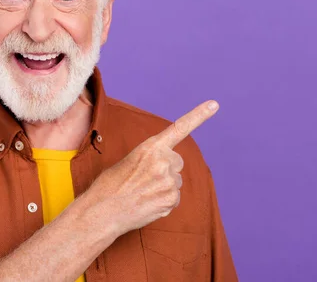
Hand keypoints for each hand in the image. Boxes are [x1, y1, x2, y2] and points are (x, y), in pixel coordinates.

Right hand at [88, 100, 219, 235]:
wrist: (102, 211)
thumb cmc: (110, 185)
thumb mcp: (128, 161)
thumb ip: (151, 159)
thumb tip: (165, 169)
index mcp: (150, 146)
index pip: (179, 128)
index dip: (199, 116)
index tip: (214, 105)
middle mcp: (163, 161)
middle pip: (177, 162)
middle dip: (166, 169)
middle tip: (145, 179)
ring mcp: (169, 180)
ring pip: (175, 182)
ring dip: (163, 187)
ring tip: (142, 193)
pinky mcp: (171, 199)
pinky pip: (174, 198)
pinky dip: (163, 202)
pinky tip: (147, 203)